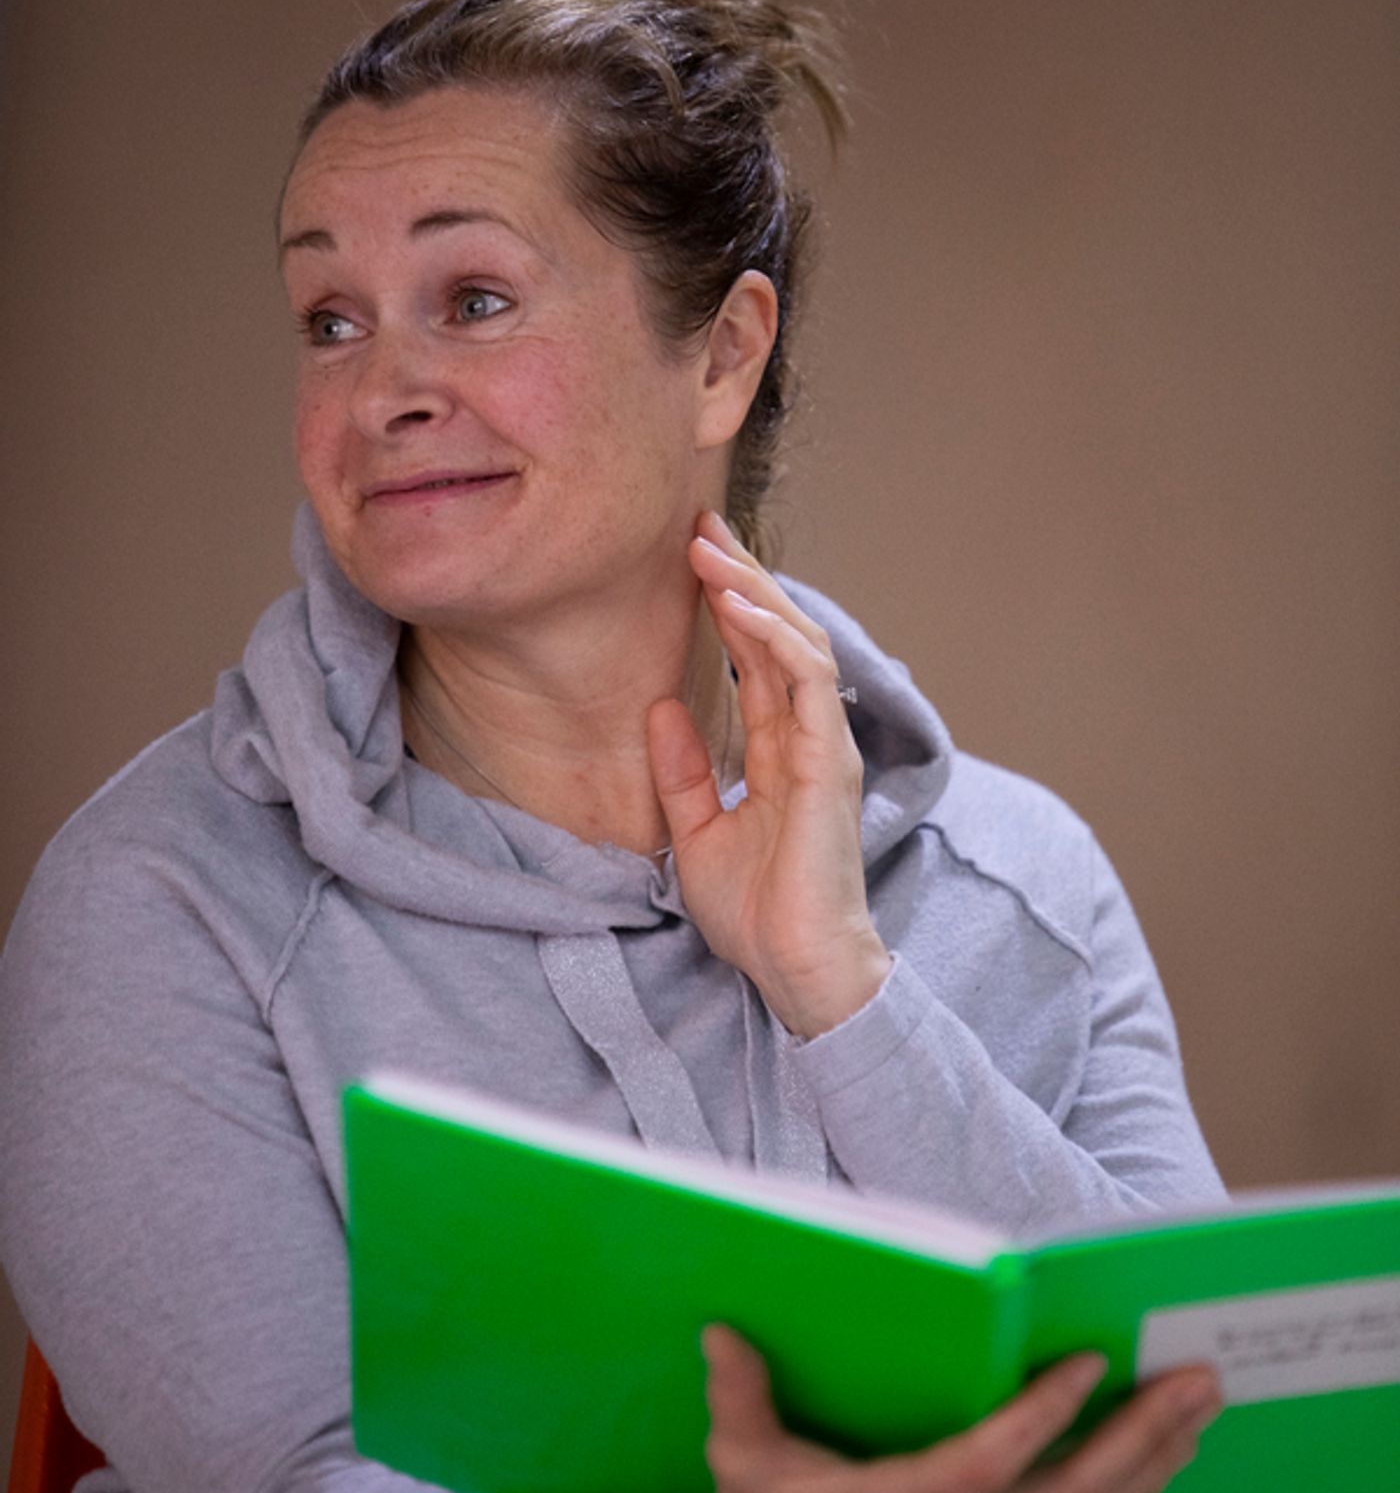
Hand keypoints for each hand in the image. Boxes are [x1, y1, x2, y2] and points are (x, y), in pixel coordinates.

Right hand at [613, 1326, 1222, 1492]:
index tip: (1089, 1361)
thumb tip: (723, 1331)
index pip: (985, 1464)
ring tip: (1197, 1408)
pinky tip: (1161, 1457)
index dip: (1040, 1418)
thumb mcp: (739, 1451)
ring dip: (1152, 1467)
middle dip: (1141, 1440)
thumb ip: (738, 1390)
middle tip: (1192, 1380)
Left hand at [647, 511, 890, 1037]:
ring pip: (797, 642)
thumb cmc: (758, 916)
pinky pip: (805, 678)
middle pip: (779, 634)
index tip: (690, 555)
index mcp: (780, 751)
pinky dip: (770, 635)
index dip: (726, 603)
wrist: (796, 970)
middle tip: (698, 523)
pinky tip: (733, 604)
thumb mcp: (695, 836)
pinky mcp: (828, 760)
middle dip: (740, 574)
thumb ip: (681, 772)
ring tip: (708, 549)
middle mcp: (808, 737)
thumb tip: (657, 707)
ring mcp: (824, 745)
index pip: (756, 658)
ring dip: (752, 590)